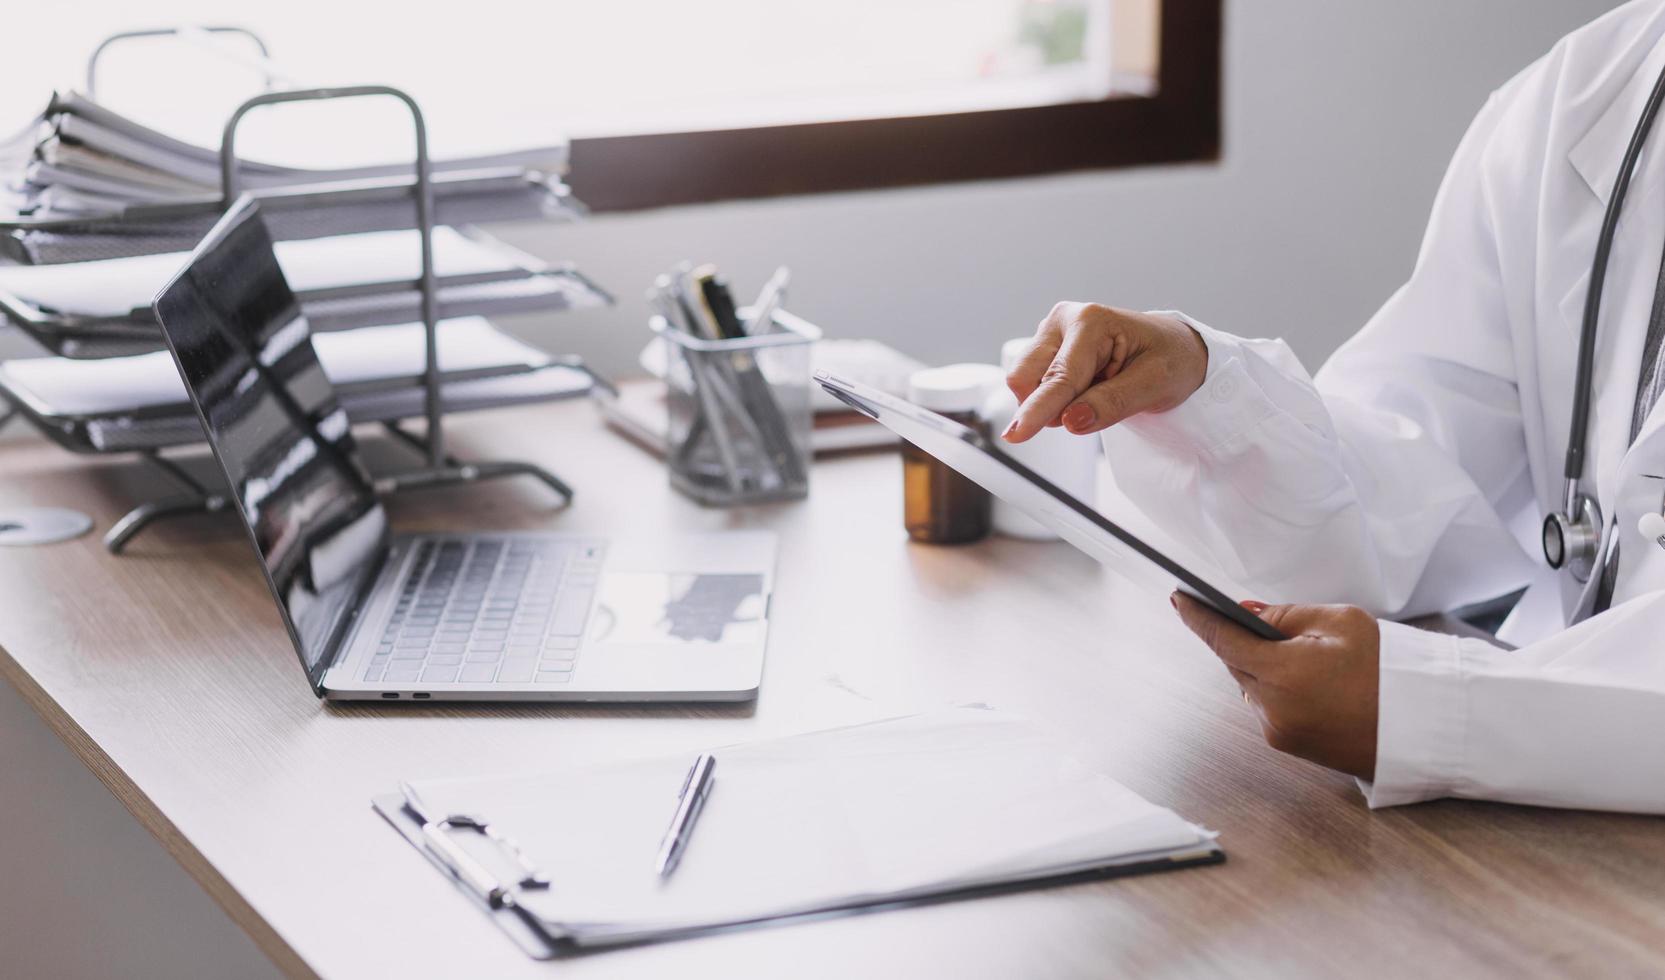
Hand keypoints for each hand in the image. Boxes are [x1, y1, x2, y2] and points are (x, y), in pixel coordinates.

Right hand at [1002, 303, 1207, 442]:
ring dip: (1054, 402)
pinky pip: (1033, 385)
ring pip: (1025, 383)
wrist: (1174, 348)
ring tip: (1096, 391)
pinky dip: (1056, 398)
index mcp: (1091, 321)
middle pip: (1026, 377)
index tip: (1016, 435)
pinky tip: (1085, 388)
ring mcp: (1051, 333)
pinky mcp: (1046, 348)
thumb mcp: (1155, 385)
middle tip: (1093, 407)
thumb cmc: (1170, 359)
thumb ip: (1112, 403)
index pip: (1059, 378)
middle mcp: (1063, 320)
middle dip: (1048, 405)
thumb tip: (1071, 421)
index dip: (1039, 410)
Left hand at [1171, 593, 1379, 781]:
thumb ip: (1287, 616)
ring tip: (1285, 647)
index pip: (1223, 639)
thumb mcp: (1341, 623)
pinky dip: (1272, 687)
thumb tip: (1248, 614)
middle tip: (1240, 615)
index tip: (1179, 598)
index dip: (1197, 617)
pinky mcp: (1287, 744)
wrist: (1420, 727)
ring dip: (1257, 665)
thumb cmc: (1388, 670)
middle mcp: (1272, 707)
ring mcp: (1278, 730)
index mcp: (1283, 674)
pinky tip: (1295, 675)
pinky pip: (1264, 706)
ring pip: (1249, 686)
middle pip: (1234, 663)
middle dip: (1237, 639)